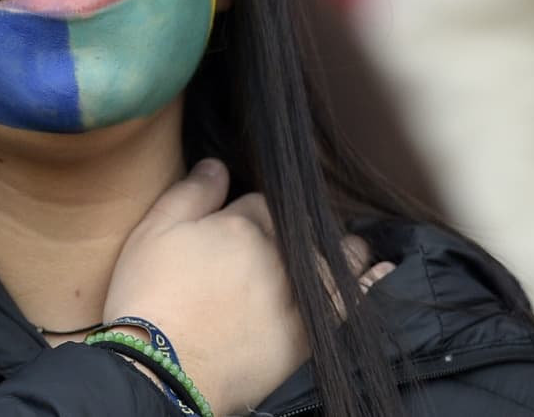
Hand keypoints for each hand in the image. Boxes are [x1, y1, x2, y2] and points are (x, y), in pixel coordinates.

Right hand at [104, 160, 391, 415]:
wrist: (163, 370)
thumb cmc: (150, 297)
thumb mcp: (153, 231)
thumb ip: (190, 193)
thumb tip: (217, 164)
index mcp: (242, 223)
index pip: (261, 203)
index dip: (249, 215)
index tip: (236, 231)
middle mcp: (279, 254)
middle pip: (300, 227)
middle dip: (296, 228)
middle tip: (283, 242)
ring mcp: (299, 295)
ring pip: (334, 257)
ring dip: (338, 248)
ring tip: (341, 247)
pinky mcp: (309, 334)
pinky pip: (353, 301)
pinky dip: (371, 283)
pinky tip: (383, 270)